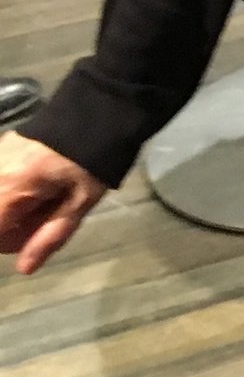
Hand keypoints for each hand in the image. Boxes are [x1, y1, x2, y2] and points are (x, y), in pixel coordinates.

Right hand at [0, 131, 106, 274]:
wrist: (101, 107)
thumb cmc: (94, 158)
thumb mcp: (82, 201)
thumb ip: (51, 235)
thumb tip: (24, 269)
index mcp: (9, 188)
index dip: (10, 240)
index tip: (30, 237)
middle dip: (10, 225)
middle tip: (43, 216)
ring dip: (10, 208)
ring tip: (43, 198)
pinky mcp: (1, 147)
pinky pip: (1, 181)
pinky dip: (10, 192)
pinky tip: (37, 185)